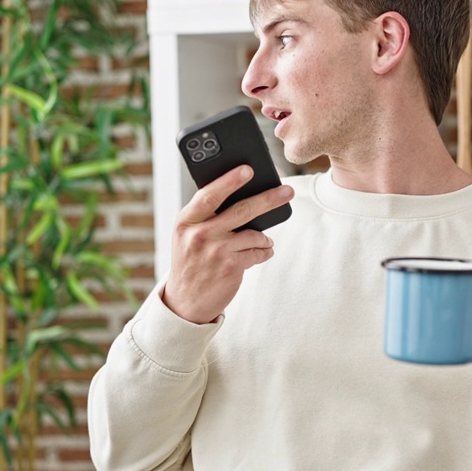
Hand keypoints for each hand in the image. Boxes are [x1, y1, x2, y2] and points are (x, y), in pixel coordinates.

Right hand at [161, 165, 293, 323]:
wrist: (185, 301)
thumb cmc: (191, 261)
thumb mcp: (188, 235)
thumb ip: (206, 216)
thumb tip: (242, 195)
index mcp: (186, 221)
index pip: (209, 194)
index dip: (229, 180)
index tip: (247, 169)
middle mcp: (200, 234)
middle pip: (241, 210)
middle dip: (268, 199)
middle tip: (287, 191)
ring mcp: (216, 251)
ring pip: (254, 234)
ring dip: (264, 237)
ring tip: (265, 241)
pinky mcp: (231, 267)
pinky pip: (257, 252)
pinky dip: (264, 251)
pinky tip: (263, 252)